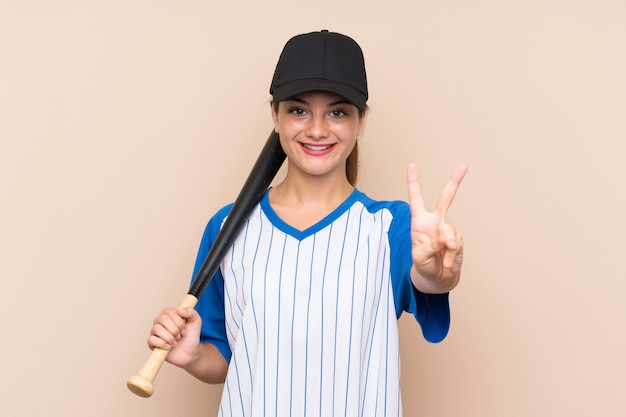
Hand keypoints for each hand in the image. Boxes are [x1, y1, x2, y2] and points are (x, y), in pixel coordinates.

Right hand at [148, 307, 201, 366]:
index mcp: (169, 313)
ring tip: (175, 342)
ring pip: (157, 329)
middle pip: (163, 319)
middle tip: (179, 336)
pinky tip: (169, 347)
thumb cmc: (191, 336)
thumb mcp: (196, 321)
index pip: (171, 312)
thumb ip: (191, 312)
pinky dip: (162, 344)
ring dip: (169, 337)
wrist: (189, 352)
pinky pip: (151, 340)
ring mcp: (154, 331)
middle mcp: (160, 320)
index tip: (184, 329)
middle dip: (175, 330)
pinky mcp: (152, 342)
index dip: (179, 322)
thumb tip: (180, 311)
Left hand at [407, 163, 466, 292]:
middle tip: (464, 166)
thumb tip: (445, 238)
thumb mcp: (420, 256)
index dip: (413, 182)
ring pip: (449, 231)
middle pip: (446, 198)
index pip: (416, 199)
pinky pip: (456, 244)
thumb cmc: (424, 264)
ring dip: (447, 247)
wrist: (439, 276)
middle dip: (455, 182)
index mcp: (419, 221)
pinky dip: (452, 255)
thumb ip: (430, 246)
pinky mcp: (458, 238)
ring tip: (444, 259)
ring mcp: (447, 229)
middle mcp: (434, 221)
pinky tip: (448, 263)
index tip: (412, 165)